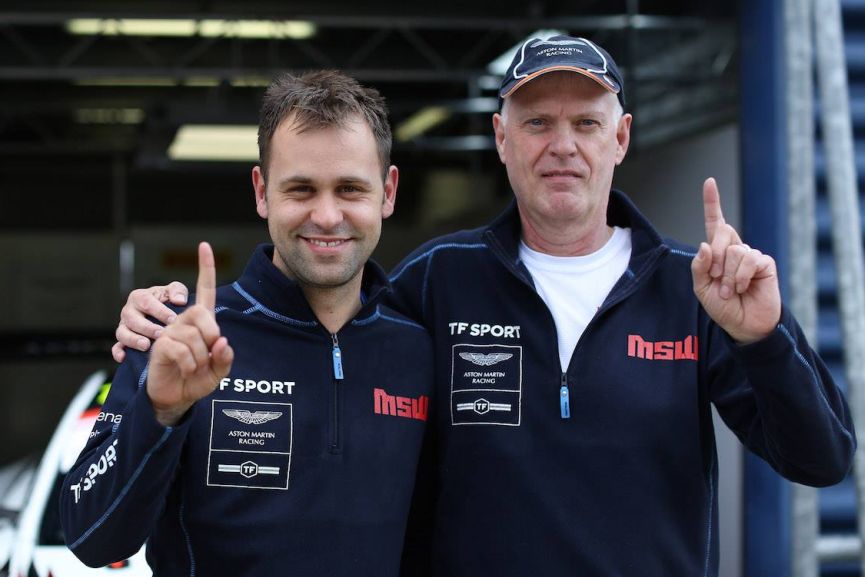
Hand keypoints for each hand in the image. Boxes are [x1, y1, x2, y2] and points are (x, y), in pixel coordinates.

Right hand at [112, 282, 189, 361]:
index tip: (173, 320)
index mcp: (140, 297)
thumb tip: (179, 301)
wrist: (163, 313)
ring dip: (133, 340)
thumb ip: (178, 291)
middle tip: (161, 334)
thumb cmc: (169, 301)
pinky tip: (124, 358)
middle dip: (147, 327)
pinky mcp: (123, 340)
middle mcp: (129, 311)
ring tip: (146, 345)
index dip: (160, 311)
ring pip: (122, 333)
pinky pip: (116, 347)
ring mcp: (124, 326)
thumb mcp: (175, 291)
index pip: (147, 302)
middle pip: (132, 319)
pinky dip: (118, 352)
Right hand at [147, 242, 232, 425]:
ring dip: (200, 356)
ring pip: (191, 335)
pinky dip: (189, 363)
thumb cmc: (197, 380)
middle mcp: (183, 322)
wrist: (175, 398)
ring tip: (195, 367)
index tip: (204, 246)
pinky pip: (179, 348)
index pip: (205, 292)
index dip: (205, 269)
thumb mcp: (219, 372)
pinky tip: (184, 369)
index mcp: (201, 323)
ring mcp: (168, 332)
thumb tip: (222, 341)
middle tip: (210, 355)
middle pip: (200, 313)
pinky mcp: (158, 345)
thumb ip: (225, 357)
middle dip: (211, 336)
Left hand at [691, 178, 780, 343]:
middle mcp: (735, 249)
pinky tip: (741, 288)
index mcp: (718, 252)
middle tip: (714, 278)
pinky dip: (739, 276)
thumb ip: (700, 268)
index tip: (709, 181)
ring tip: (729, 291)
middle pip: (722, 232)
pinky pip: (749, 259)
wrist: (744, 325)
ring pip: (735, 250)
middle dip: (715, 255)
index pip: (716, 223)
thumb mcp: (702, 289)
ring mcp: (751, 255)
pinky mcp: (764, 263)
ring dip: (726, 275)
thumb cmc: (723, 307)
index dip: (713, 202)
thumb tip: (705, 245)